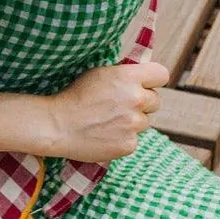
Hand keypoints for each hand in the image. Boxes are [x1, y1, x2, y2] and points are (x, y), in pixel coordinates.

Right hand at [48, 61, 169, 162]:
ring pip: (144, 122)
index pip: (162, 75)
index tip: (145, 85)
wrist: (57, 125)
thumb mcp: (99, 74)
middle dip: (142, 103)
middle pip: (155, 101)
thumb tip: (142, 76)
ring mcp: (134, 124)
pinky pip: (134, 139)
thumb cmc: (75, 96)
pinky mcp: (129, 144)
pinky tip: (105, 134)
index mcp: (128, 77)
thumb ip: (124, 75)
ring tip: (107, 121)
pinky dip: (123, 138)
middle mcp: (136, 99)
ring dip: (131, 122)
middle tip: (119, 106)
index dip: (153, 80)